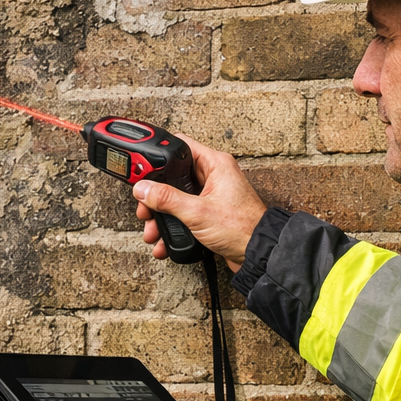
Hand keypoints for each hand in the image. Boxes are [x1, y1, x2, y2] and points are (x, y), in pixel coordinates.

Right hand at [135, 135, 266, 268]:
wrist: (257, 254)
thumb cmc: (242, 228)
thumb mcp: (197, 212)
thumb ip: (167, 199)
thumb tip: (144, 189)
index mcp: (215, 164)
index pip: (181, 146)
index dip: (160, 156)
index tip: (142, 169)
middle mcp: (214, 176)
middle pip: (174, 176)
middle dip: (156, 195)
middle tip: (145, 207)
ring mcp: (211, 195)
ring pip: (176, 198)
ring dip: (162, 215)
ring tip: (152, 230)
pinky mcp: (210, 212)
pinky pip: (184, 214)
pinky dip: (172, 226)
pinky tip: (163, 241)